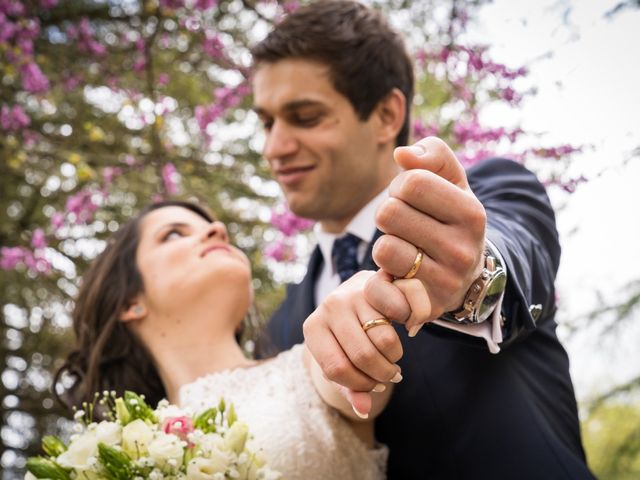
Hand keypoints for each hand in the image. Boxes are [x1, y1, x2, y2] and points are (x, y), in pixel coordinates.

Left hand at [304, 271, 402, 393]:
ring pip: (383, 342)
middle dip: (381, 375)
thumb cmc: (345, 335)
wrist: (355, 293)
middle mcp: (329, 308)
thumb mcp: (341, 360)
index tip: (373, 387)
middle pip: (363, 356)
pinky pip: (396, 326)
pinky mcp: (374, 289)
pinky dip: (400, 340)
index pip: (336, 369)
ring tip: (391, 361)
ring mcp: (351, 296)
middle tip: (389, 377)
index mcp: (312, 329)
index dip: (359, 384)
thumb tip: (363, 410)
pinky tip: (396, 342)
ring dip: (393, 360)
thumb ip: (351, 388)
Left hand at [369, 137, 486, 333]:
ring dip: (384, 246)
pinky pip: (378, 289)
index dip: (400, 186)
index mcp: (471, 214)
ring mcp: (444, 283)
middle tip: (403, 226)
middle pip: (389, 214)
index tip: (409, 198)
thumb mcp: (452, 183)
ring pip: (383, 249)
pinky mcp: (422, 309)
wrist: (465, 277)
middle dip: (388, 215)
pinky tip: (392, 278)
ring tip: (402, 250)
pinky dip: (376, 282)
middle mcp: (462, 251)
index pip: (411, 183)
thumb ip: (433, 155)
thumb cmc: (449, 219)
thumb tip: (402, 155)